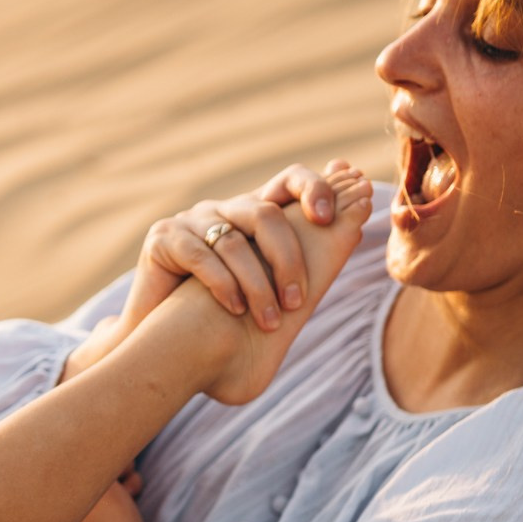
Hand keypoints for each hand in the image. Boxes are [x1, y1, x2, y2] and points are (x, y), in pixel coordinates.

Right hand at [181, 164, 371, 404]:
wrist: (163, 341)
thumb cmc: (223, 317)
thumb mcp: (271, 284)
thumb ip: (305, 255)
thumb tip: (359, 219)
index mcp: (254, 214)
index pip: (291, 180)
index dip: (315, 189)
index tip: (330, 219)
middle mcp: (223, 209)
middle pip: (266, 213)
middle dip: (288, 258)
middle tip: (299, 300)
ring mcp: (190, 220)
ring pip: (234, 241)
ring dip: (257, 285)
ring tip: (270, 320)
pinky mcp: (163, 238)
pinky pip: (201, 255)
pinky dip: (223, 285)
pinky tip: (234, 310)